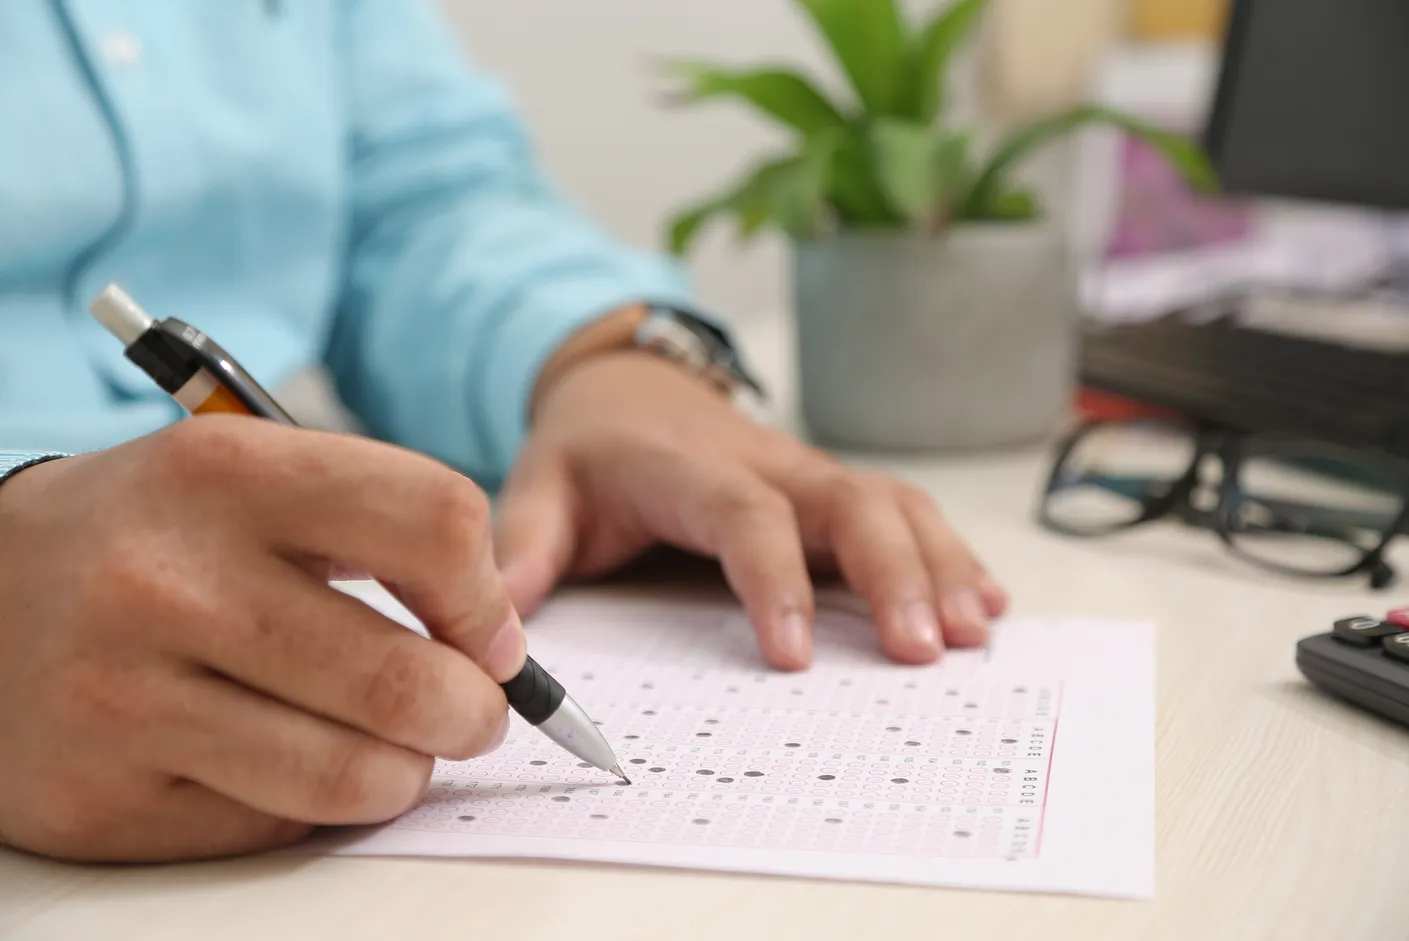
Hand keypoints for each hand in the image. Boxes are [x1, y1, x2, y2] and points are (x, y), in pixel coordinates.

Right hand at [0, 417, 522, 862]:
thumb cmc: (151, 536)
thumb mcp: (250, 478)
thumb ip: (379, 530)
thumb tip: (499, 640)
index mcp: (225, 473)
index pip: (435, 521)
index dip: (486, 592)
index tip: (486, 629)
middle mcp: (165, 581)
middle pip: (406, 677)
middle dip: (474, 711)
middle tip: (473, 712)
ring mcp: (122, 696)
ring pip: (354, 773)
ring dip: (408, 771)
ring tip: (399, 748)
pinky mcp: (100, 798)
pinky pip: (277, 824)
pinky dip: (319, 804)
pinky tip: (297, 762)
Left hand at [495, 351, 1007, 670]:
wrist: (628, 386)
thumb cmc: (589, 450)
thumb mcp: (540, 485)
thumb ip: (527, 545)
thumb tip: (505, 617)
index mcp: (689, 468)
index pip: (745, 515)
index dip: (775, 579)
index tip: (794, 656)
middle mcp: (766, 464)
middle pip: (849, 502)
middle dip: (895, 573)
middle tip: (924, 651)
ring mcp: (807, 473)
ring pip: (892, 504)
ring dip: (939, 565)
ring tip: (973, 636)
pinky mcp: (830, 489)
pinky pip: (903, 511)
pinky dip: (949, 553)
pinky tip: (987, 601)